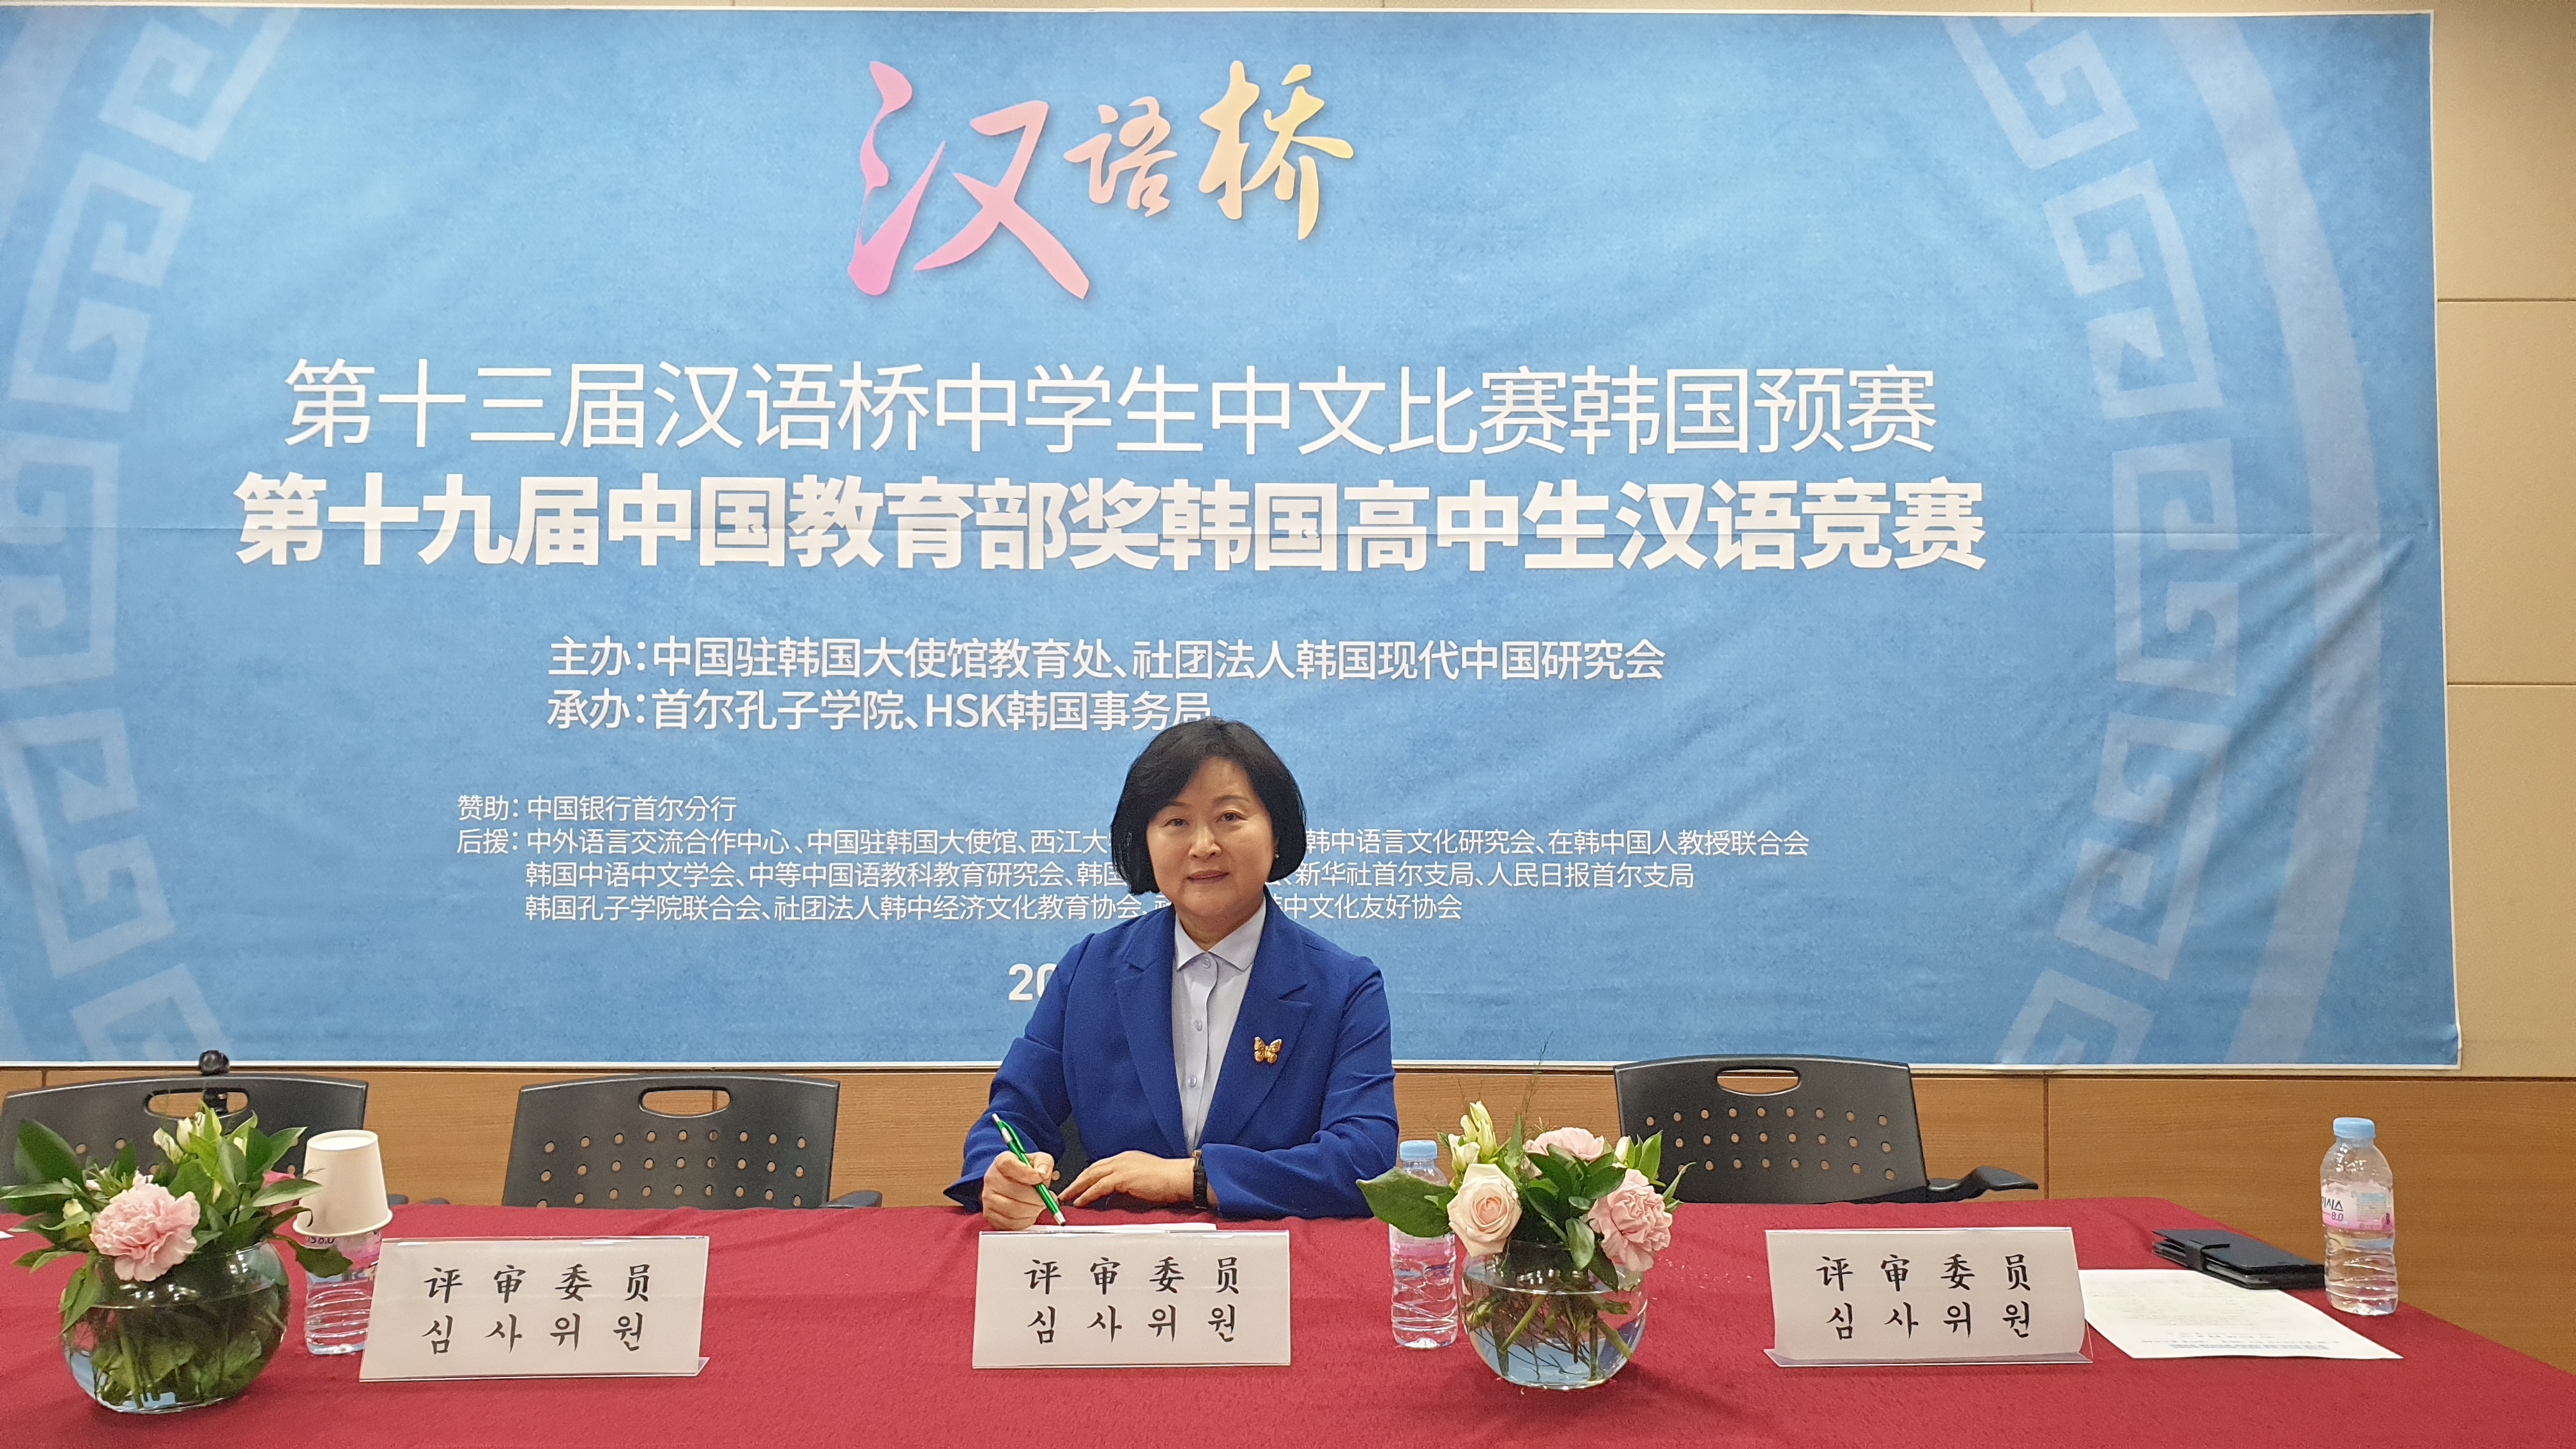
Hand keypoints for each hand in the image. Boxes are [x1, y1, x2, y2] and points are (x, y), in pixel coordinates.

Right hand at [981, 1149, 1057, 1230]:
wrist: (1014, 1184)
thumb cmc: (1026, 1172)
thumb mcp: (1038, 1160)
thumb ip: (1043, 1163)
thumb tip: (1043, 1173)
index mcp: (1002, 1162)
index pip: (1008, 1165)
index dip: (1025, 1173)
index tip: (1039, 1178)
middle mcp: (991, 1179)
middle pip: (1013, 1191)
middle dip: (1035, 1197)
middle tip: (1046, 1198)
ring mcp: (988, 1198)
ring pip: (1012, 1209)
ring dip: (1032, 1210)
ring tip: (1039, 1205)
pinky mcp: (990, 1215)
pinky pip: (1010, 1222)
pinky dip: (1025, 1220)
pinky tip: (1030, 1213)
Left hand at [1064, 1151, 1198, 1207]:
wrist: (1179, 1178)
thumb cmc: (1167, 1181)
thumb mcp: (1141, 1181)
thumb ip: (1125, 1187)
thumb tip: (1111, 1199)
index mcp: (1126, 1159)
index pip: (1100, 1167)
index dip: (1086, 1177)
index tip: (1077, 1186)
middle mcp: (1121, 1159)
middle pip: (1091, 1169)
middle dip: (1076, 1182)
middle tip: (1065, 1193)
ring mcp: (1121, 1166)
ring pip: (1091, 1176)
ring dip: (1077, 1188)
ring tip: (1067, 1198)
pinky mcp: (1123, 1177)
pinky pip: (1099, 1187)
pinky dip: (1088, 1194)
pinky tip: (1081, 1202)